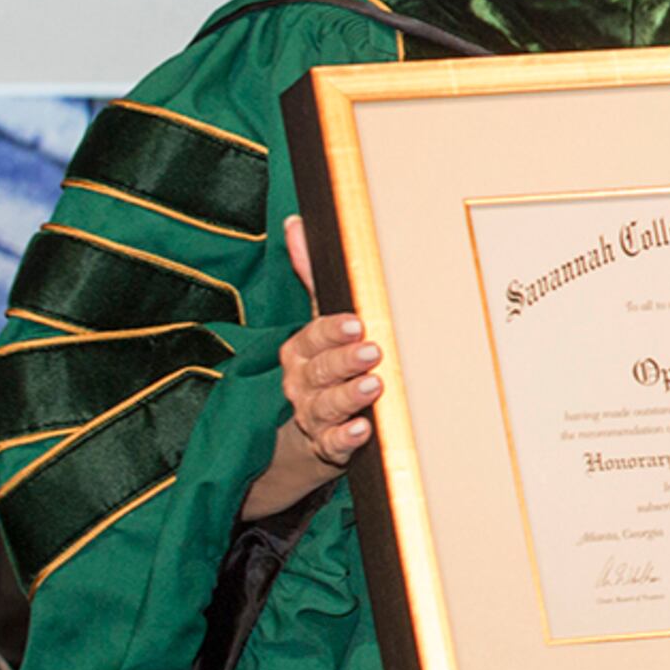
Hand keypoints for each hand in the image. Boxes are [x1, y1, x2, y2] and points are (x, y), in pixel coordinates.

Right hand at [247, 219, 377, 520]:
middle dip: (344, 361)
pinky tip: (364, 430)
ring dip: (349, 396)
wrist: (306, 434)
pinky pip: (334, 443)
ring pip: (326, 406)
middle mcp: (300, 383)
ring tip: (375, 386)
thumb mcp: (318, 322)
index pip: (312, 337)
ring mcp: (312, 416)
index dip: (332, 331)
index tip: (356, 322)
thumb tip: (295, 224)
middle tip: (372, 350)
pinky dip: (347, 437)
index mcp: (299, 352)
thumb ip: (311, 276)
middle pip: (319, 371)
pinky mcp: (328, 445)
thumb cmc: (322, 365)